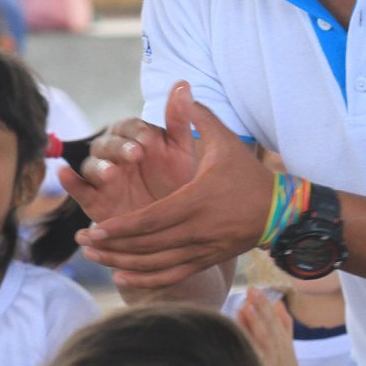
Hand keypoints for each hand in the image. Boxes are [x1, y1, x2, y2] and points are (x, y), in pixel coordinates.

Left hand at [77, 83, 269, 288]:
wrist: (281, 212)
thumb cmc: (248, 175)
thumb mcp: (226, 142)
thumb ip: (199, 117)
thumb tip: (182, 87)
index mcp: (195, 201)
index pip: (151, 220)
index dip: (122, 227)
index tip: (96, 228)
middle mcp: (196, 230)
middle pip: (147, 245)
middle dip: (113, 246)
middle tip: (85, 241)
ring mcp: (202, 249)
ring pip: (155, 263)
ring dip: (122, 264)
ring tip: (95, 257)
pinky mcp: (206, 260)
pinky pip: (171, 274)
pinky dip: (145, 279)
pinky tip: (121, 277)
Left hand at [236, 288, 309, 365]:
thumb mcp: (288, 344)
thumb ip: (285, 323)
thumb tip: (279, 303)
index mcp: (283, 341)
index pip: (275, 319)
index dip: (266, 304)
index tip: (256, 290)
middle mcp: (278, 349)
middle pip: (270, 325)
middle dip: (261, 307)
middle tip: (252, 291)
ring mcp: (270, 360)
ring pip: (264, 337)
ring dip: (256, 321)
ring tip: (246, 306)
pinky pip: (255, 354)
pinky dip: (249, 341)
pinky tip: (240, 331)